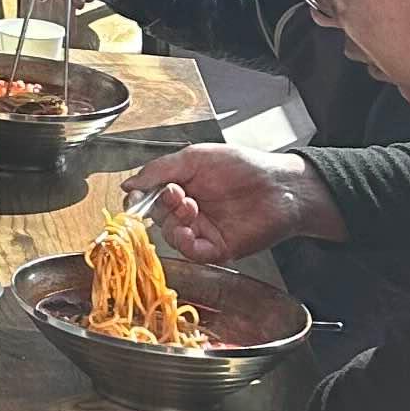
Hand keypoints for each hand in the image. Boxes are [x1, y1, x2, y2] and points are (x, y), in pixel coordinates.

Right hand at [123, 143, 333, 262]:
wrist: (280, 186)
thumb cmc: (243, 166)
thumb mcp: (194, 158)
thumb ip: (159, 170)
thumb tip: (128, 183)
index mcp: (180, 187)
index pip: (148, 197)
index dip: (138, 198)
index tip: (136, 195)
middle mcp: (189, 210)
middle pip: (157, 216)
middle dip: (160, 206)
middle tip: (176, 194)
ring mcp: (202, 230)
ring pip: (171, 235)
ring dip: (174, 222)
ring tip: (191, 207)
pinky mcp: (217, 248)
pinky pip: (192, 252)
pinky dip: (185, 244)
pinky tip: (190, 231)